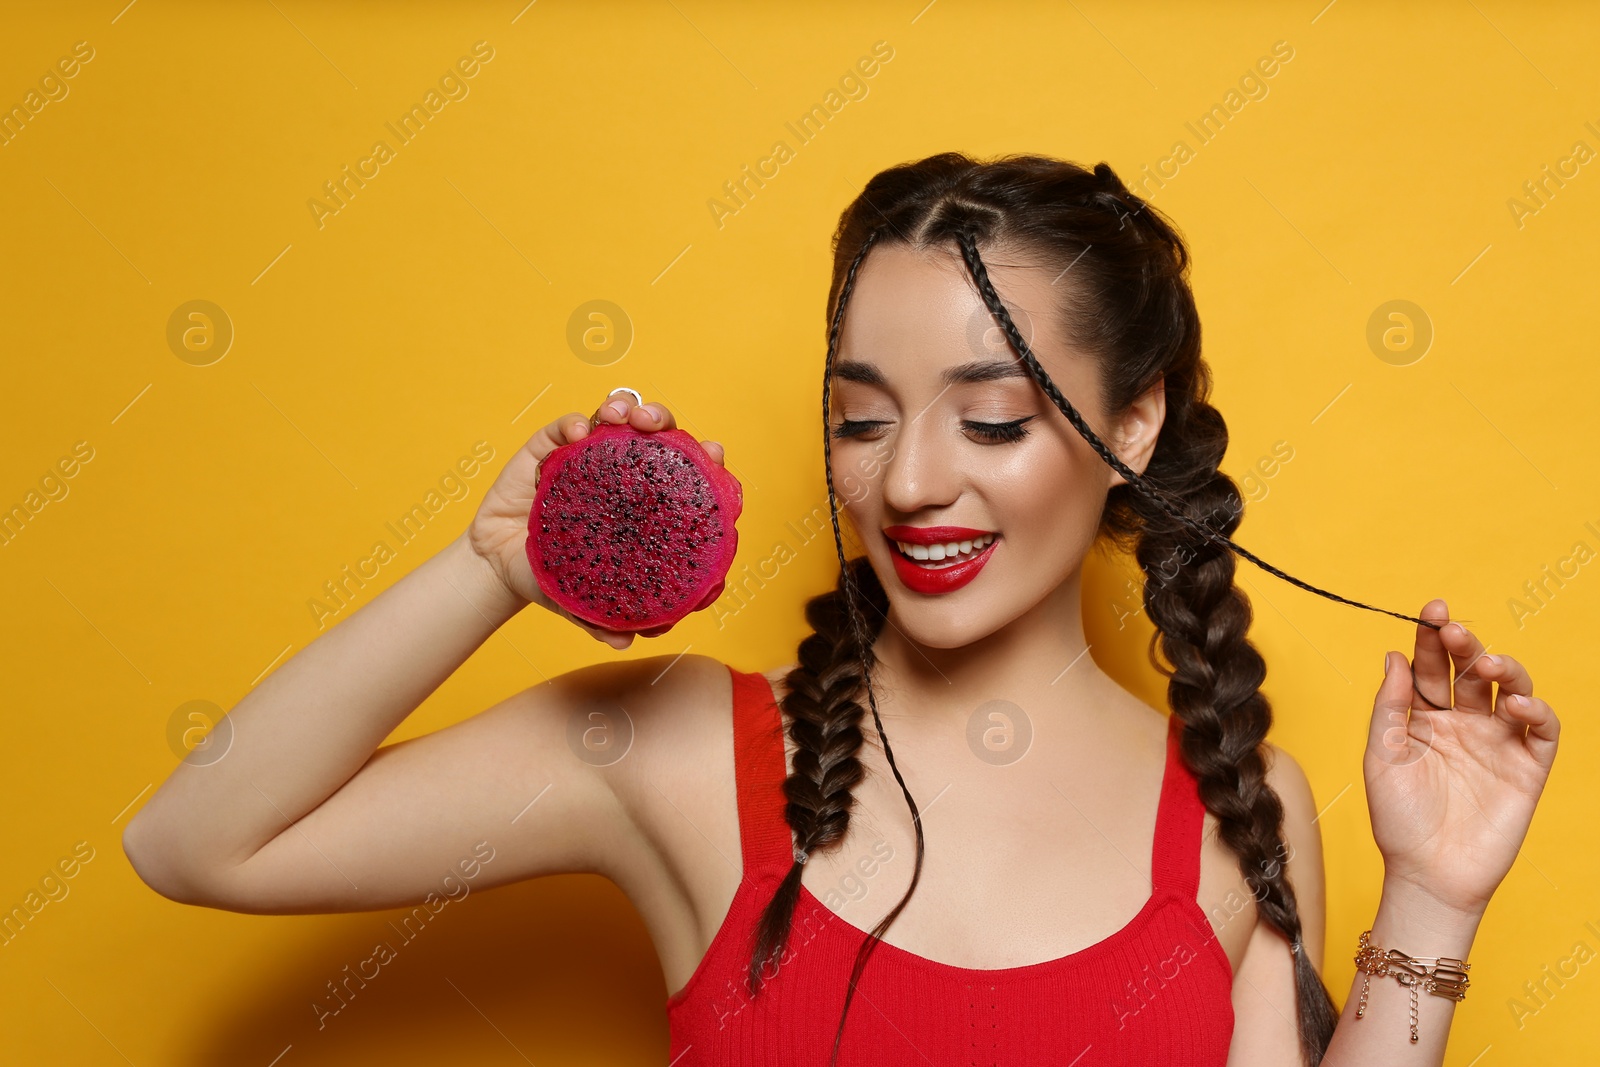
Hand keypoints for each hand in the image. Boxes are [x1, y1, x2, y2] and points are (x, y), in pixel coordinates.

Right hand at [466, 388, 727, 648]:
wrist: (501, 568)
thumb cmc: (557, 577)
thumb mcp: (582, 601)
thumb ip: (603, 619)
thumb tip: (625, 643)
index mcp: (644, 503)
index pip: (683, 474)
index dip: (704, 462)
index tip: (715, 457)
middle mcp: (620, 471)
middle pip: (654, 433)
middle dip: (665, 421)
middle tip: (661, 428)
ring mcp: (586, 454)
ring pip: (615, 416)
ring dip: (626, 407)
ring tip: (627, 417)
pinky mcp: (549, 446)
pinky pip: (566, 425)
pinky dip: (576, 423)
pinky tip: (579, 432)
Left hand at [1365, 598, 1559, 918]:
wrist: (1428, 873)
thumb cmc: (1398, 818)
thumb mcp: (1383, 755)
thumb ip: (1391, 706)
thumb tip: (1394, 654)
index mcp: (1425, 717)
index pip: (1431, 667)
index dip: (1432, 638)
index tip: (1431, 612)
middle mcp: (1464, 723)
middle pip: (1471, 671)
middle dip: (1466, 645)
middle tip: (1454, 631)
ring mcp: (1497, 743)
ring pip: (1512, 691)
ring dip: (1505, 670)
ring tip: (1488, 664)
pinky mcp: (1527, 768)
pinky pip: (1541, 731)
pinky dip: (1537, 712)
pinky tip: (1519, 704)